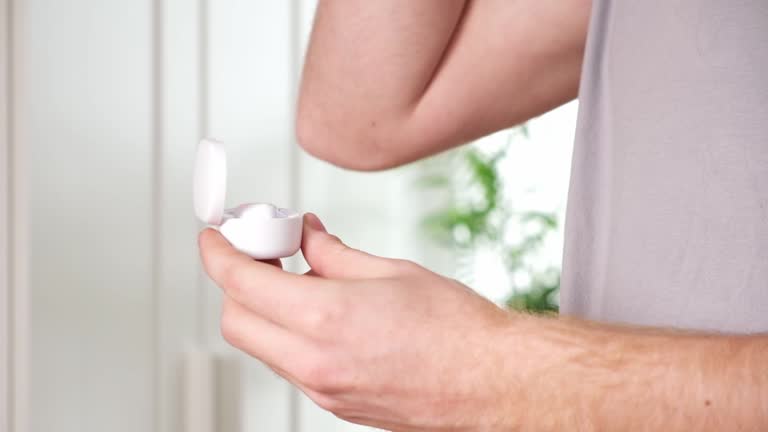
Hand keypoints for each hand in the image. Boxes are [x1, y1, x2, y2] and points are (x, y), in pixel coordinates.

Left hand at [199, 213, 517, 430]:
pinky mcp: (335, 404)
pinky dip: (289, 334)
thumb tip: (306, 238)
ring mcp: (323, 390)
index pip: (240, 282)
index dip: (218, 251)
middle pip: (236, 320)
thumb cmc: (456, 330)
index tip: (216, 235)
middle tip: (263, 251)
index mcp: (326, 319)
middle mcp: (315, 362)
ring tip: (299, 277)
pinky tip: (320, 310)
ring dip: (264, 308)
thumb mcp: (390, 271)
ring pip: (261, 346)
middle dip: (236, 281)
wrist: (491, 381)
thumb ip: (333, 254)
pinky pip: (290, 365)